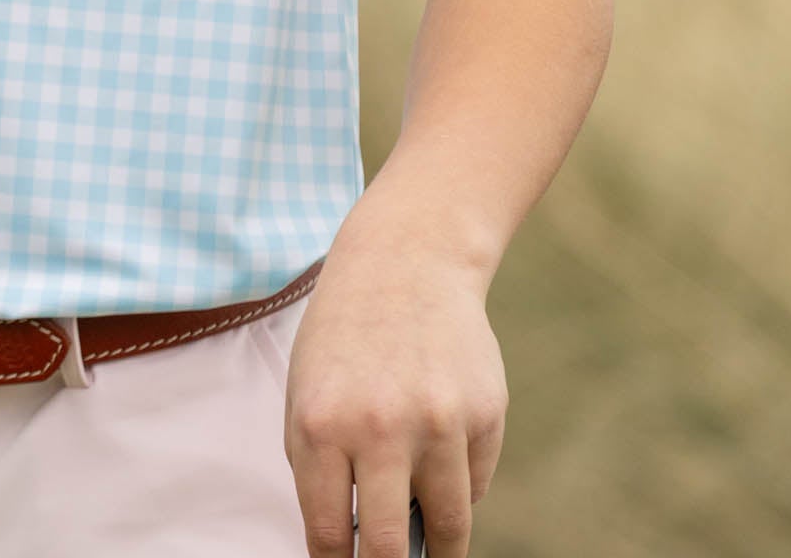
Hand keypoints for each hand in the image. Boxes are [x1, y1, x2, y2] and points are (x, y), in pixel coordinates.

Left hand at [281, 217, 507, 557]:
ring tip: (428, 549)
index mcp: (320, 425)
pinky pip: (472, 485)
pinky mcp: (484, 417)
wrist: (405, 261)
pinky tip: (441, 454)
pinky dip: (456, 487)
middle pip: (387, 549)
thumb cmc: (344, 336)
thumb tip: (344, 545)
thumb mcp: (307, 393)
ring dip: (436, 549)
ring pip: (446, 530)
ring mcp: (438, 424)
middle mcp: (380, 429)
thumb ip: (320, 468)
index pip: (328, 534)